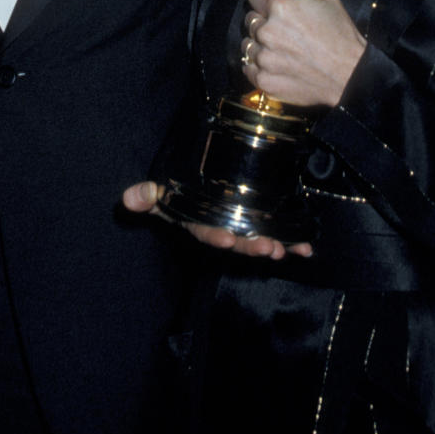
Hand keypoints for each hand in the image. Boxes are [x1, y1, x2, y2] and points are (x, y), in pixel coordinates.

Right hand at [122, 181, 311, 259]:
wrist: (200, 184)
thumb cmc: (178, 193)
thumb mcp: (163, 193)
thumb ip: (149, 196)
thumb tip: (127, 198)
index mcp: (199, 223)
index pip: (204, 231)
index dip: (214, 236)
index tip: (225, 239)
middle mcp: (222, 229)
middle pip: (237, 239)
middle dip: (251, 245)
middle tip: (267, 247)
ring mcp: (243, 227)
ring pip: (257, 239)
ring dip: (272, 245)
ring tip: (284, 249)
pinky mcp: (262, 222)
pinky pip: (278, 234)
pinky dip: (294, 242)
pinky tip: (307, 248)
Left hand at [241, 0, 364, 108]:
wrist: (350, 76)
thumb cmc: (342, 38)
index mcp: (280, 8)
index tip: (269, 4)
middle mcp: (267, 32)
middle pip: (250, 20)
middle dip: (262, 22)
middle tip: (280, 30)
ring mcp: (264, 58)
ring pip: (248, 45)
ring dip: (259, 45)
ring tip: (279, 50)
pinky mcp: (264, 80)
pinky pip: (249, 69)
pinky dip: (259, 67)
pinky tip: (274, 66)